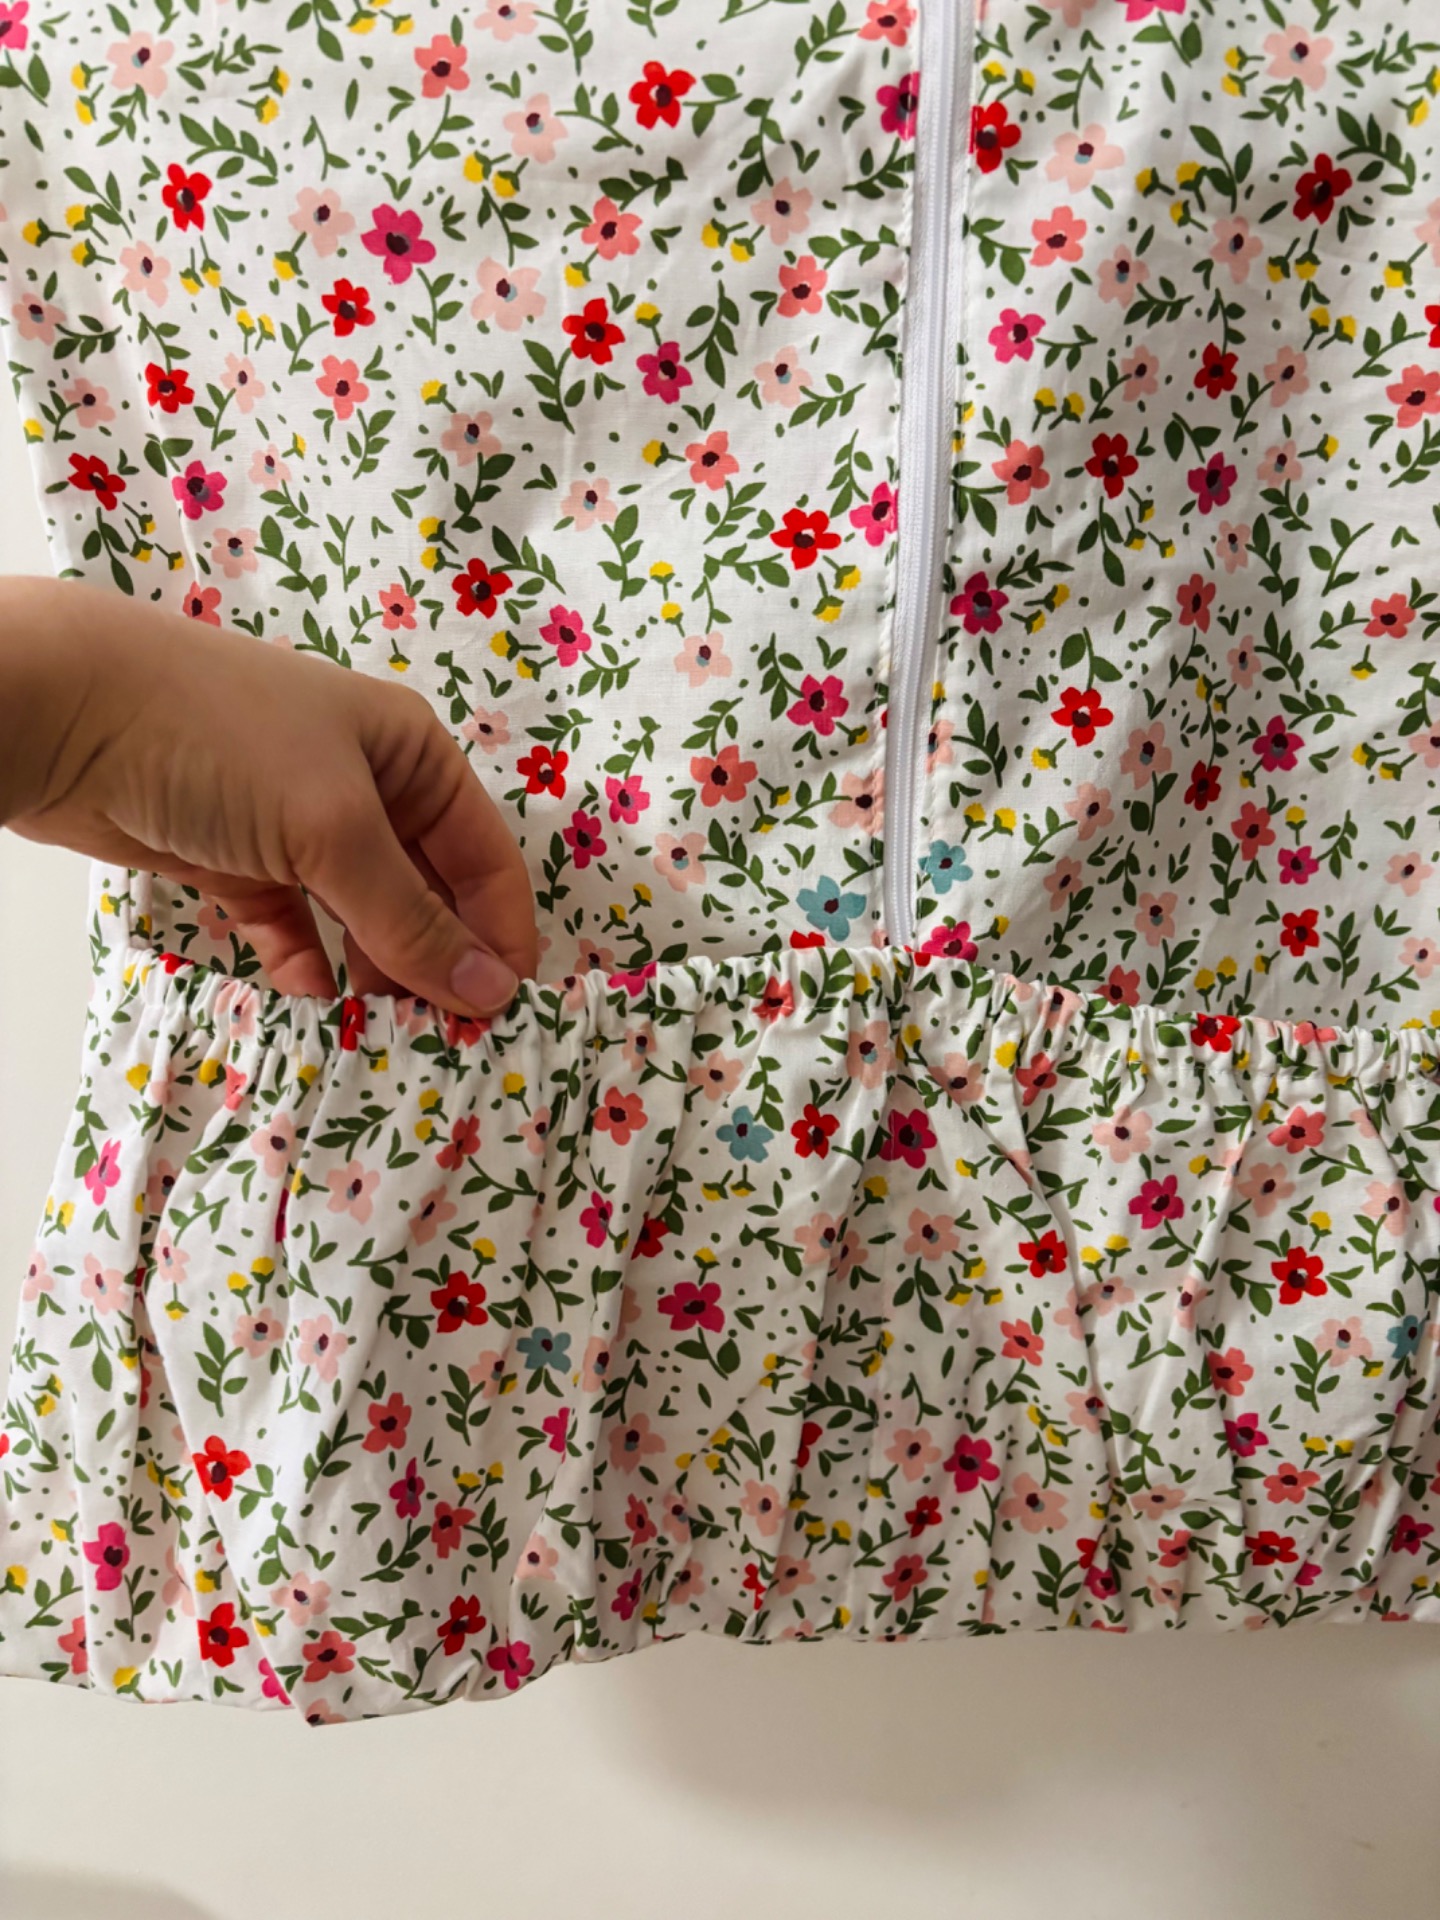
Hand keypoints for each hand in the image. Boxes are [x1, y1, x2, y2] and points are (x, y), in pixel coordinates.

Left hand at [0, 575, 537, 1015]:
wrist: (65, 710)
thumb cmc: (221, 741)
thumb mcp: (334, 828)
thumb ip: (410, 920)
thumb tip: (491, 992)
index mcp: (409, 755)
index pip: (482, 856)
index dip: (499, 932)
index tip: (504, 1013)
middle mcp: (364, 787)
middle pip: (425, 892)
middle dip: (437, 962)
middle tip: (445, 1041)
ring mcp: (297, 826)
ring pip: (359, 916)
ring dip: (375, 974)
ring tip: (386, 1038)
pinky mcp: (237, 861)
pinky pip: (293, 928)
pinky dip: (308, 968)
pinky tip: (316, 1009)